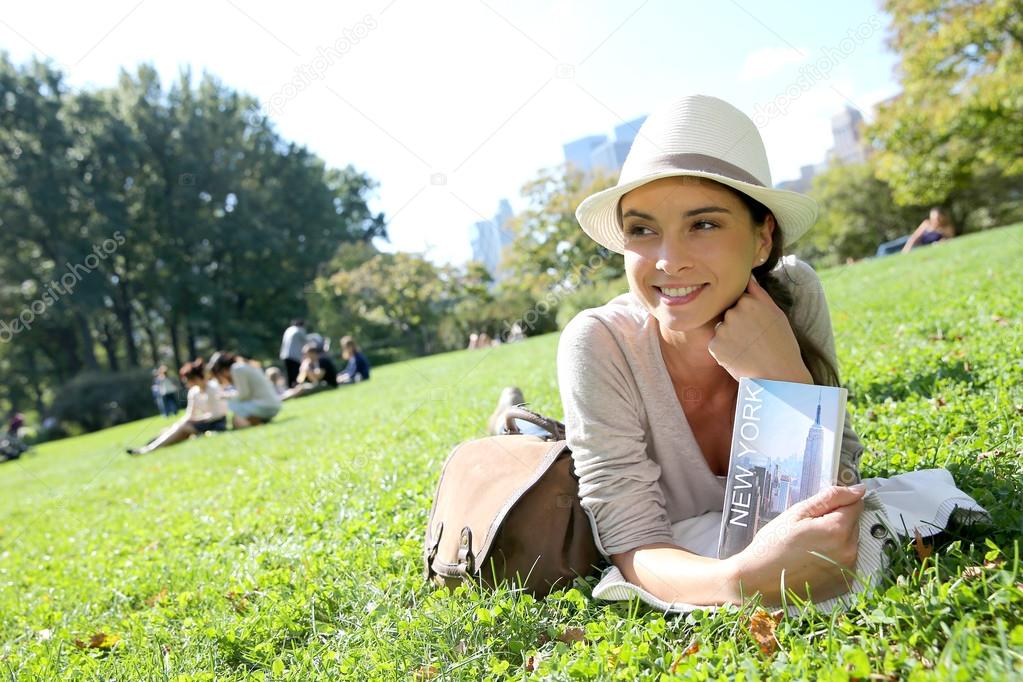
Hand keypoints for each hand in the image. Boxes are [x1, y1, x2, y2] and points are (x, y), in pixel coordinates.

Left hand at [707, 275, 811, 382]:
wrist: (779, 377)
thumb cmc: (782, 344)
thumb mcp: (775, 313)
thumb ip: (758, 293)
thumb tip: (747, 275)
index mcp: (749, 300)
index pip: (738, 300)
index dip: (747, 314)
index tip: (757, 326)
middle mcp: (734, 311)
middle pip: (728, 314)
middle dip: (736, 325)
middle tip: (754, 340)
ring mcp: (723, 328)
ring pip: (721, 329)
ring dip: (729, 338)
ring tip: (748, 349)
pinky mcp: (715, 346)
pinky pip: (716, 345)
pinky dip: (724, 352)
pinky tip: (739, 358)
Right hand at [724, 484, 864, 604]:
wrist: (759, 579)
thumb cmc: (774, 542)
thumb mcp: (798, 512)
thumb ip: (830, 497)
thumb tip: (859, 489)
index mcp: (838, 529)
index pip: (855, 504)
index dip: (837, 503)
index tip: (819, 511)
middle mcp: (850, 550)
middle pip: (854, 524)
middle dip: (837, 521)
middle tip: (809, 529)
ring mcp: (848, 570)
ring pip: (851, 542)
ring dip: (837, 539)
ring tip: (809, 546)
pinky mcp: (844, 584)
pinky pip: (846, 561)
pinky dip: (835, 557)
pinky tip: (814, 560)